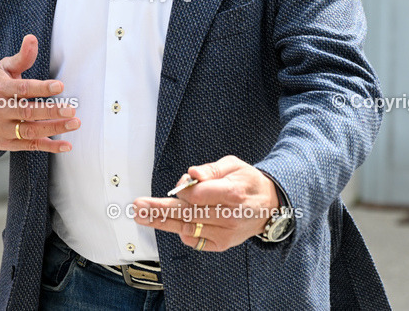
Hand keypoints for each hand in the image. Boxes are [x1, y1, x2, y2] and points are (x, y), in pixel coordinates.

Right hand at [0, 34, 79, 151]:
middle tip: (71, 109)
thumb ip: (22, 57)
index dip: (42, 88)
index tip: (60, 86)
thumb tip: (32, 38)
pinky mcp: (8, 144)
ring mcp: (3, 129)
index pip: (22, 89)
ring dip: (54, 128)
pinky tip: (66, 145)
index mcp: (0, 90)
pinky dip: (49, 147)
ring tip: (75, 123)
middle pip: (28, 112)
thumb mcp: (4, 69)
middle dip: (51, 111)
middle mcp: (0, 110)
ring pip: (31, 131)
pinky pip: (31, 146)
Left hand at [132, 155, 279, 251]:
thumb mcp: (234, 165)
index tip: (180, 185)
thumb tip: (191, 174)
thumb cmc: (248, 183)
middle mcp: (228, 216)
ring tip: (141, 215)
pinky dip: (181, 232)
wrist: (270, 207)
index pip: (198, 196)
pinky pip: (193, 240)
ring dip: (161, 222)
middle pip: (187, 214)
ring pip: (186, 228)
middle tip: (138, 206)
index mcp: (233, 193)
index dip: (184, 191)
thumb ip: (211, 169)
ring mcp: (224, 233)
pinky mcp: (221, 244)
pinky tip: (171, 223)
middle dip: (159, 210)